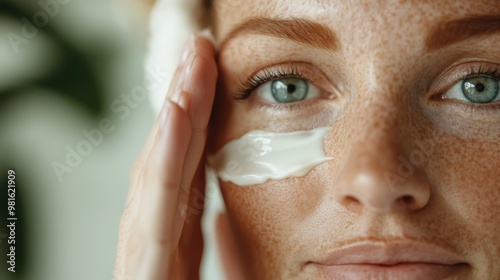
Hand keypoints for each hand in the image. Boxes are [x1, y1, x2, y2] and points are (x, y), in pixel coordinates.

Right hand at [114, 35, 216, 279]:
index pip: (183, 166)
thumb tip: (222, 218)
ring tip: (189, 66)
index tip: (209, 75)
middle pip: (168, 157)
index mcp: (173, 236)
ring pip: (157, 171)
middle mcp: (154, 235)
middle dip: (183, 101)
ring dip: (174, 113)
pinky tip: (174, 116)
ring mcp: (143, 250)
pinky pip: (155, 208)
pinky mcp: (141, 270)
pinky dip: (162, 158)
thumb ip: (214, 246)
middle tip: (199, 51)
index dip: (195, 119)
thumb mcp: (210, 273)